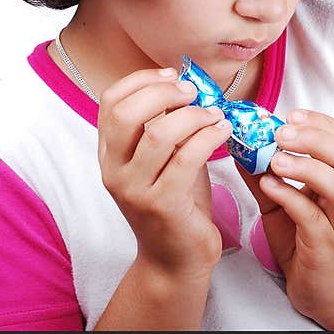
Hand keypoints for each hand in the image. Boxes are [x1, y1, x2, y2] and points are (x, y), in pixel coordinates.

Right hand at [97, 67, 230, 281]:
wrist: (175, 259)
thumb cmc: (176, 202)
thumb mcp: (164, 159)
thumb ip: (166, 127)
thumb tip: (189, 86)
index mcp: (110, 153)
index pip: (109, 101)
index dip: (142, 80)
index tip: (173, 74)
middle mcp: (114, 170)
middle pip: (126, 113)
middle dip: (165, 93)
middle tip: (195, 92)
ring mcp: (135, 189)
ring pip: (159, 134)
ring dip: (194, 116)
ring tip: (215, 114)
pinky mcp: (162, 205)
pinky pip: (186, 159)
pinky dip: (209, 136)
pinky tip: (224, 131)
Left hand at [236, 109, 333, 323]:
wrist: (325, 289)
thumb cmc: (307, 240)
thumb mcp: (283, 202)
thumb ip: (266, 174)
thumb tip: (239, 146)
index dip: (321, 122)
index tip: (291, 114)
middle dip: (315, 138)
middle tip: (281, 131)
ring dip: (307, 166)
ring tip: (276, 159)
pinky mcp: (326, 245)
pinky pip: (313, 217)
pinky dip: (292, 198)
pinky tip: (270, 187)